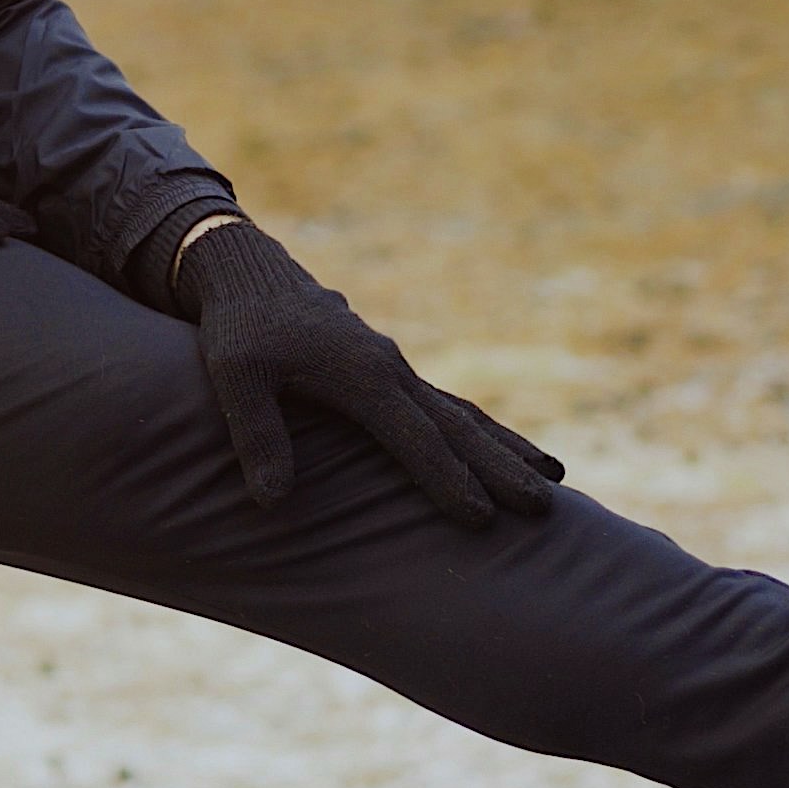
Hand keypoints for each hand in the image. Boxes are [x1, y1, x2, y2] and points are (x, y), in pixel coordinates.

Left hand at [173, 221, 561, 526]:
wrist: (247, 270)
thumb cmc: (238, 325)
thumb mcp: (234, 376)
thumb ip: (256, 433)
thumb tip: (272, 499)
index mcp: (363, 374)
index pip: (415, 437)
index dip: (446, 478)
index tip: (480, 517)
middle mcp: (390, 369)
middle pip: (457, 426)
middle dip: (501, 467)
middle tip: (545, 506)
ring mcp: (393, 367)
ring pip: (460, 414)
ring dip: (504, 447)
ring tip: (553, 478)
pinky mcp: (385, 370)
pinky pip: (443, 406)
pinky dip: (477, 430)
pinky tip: (500, 450)